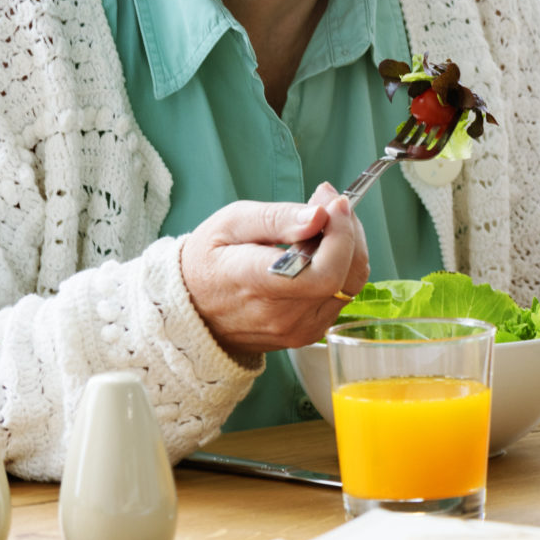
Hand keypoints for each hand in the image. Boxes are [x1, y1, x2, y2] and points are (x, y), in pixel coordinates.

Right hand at [178, 182, 370, 362]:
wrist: (189, 312)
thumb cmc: (206, 261)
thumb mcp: (231, 223)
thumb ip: (278, 218)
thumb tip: (320, 216)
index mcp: (254, 283)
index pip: (322, 272)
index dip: (341, 236)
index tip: (334, 205)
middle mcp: (279, 315)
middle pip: (345, 275)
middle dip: (348, 232)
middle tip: (330, 204)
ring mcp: (295, 330)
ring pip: (350, 285)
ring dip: (349, 248)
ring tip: (324, 224)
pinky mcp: (306, 334)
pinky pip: (340, 296)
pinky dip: (341, 267)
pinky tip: (320, 249)